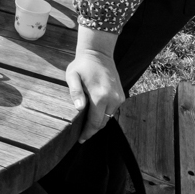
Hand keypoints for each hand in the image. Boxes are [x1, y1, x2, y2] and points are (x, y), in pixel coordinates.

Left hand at [66, 27, 124, 142]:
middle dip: (92, 129)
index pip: (95, 122)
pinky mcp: (121, 95)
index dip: (87, 133)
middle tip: (81, 135)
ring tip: (86, 124)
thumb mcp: (72, 76)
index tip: (80, 140)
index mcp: (100, 96)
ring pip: (108, 117)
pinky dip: (104, 113)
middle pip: (103, 122)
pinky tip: (95, 112)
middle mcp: (113, 99)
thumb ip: (75, 92)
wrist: (99, 53)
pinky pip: (112, 110)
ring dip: (98, 121)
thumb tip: (79, 108)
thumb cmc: (82, 65)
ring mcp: (119, 97)